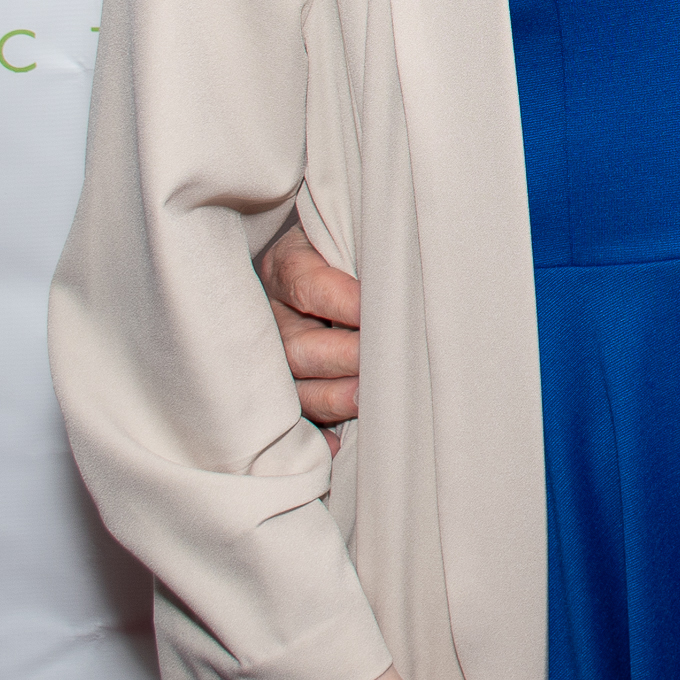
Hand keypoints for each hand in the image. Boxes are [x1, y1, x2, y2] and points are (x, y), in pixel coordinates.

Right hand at [259, 223, 363, 432]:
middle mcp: (271, 315)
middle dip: (342, 356)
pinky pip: (291, 421)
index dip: (343, 301)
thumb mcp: (348, 232)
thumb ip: (368, 248)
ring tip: (366, 399)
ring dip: (331, 397)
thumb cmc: (351, 247)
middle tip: (381, 362)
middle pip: (297, 346)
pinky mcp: (283, 392)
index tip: (377, 312)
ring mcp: (273, 358)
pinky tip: (337, 447)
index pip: (306, 284)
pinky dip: (314, 436)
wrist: (326, 263)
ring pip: (293, 387)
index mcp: (286, 266)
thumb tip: (407, 277)